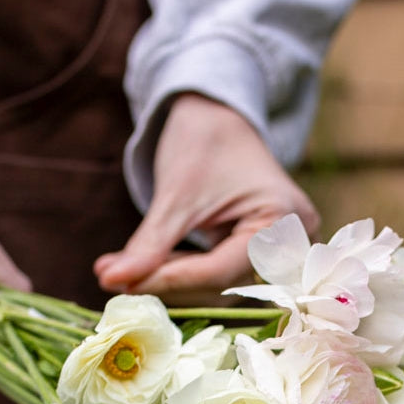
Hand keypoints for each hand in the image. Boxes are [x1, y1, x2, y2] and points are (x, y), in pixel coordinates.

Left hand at [95, 93, 318, 304]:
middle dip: (167, 284)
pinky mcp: (261, 255)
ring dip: (171, 283)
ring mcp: (280, 251)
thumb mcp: (176, 194)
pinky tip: (145, 268)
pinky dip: (183, 274)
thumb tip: (112, 282)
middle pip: (222, 285)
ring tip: (121, 273)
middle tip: (114, 281)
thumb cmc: (204, 142)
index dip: (170, 282)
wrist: (219, 117)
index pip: (220, 272)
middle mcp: (291, 243)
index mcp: (281, 221)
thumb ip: (149, 245)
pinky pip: (220, 276)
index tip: (120, 285)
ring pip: (218, 286)